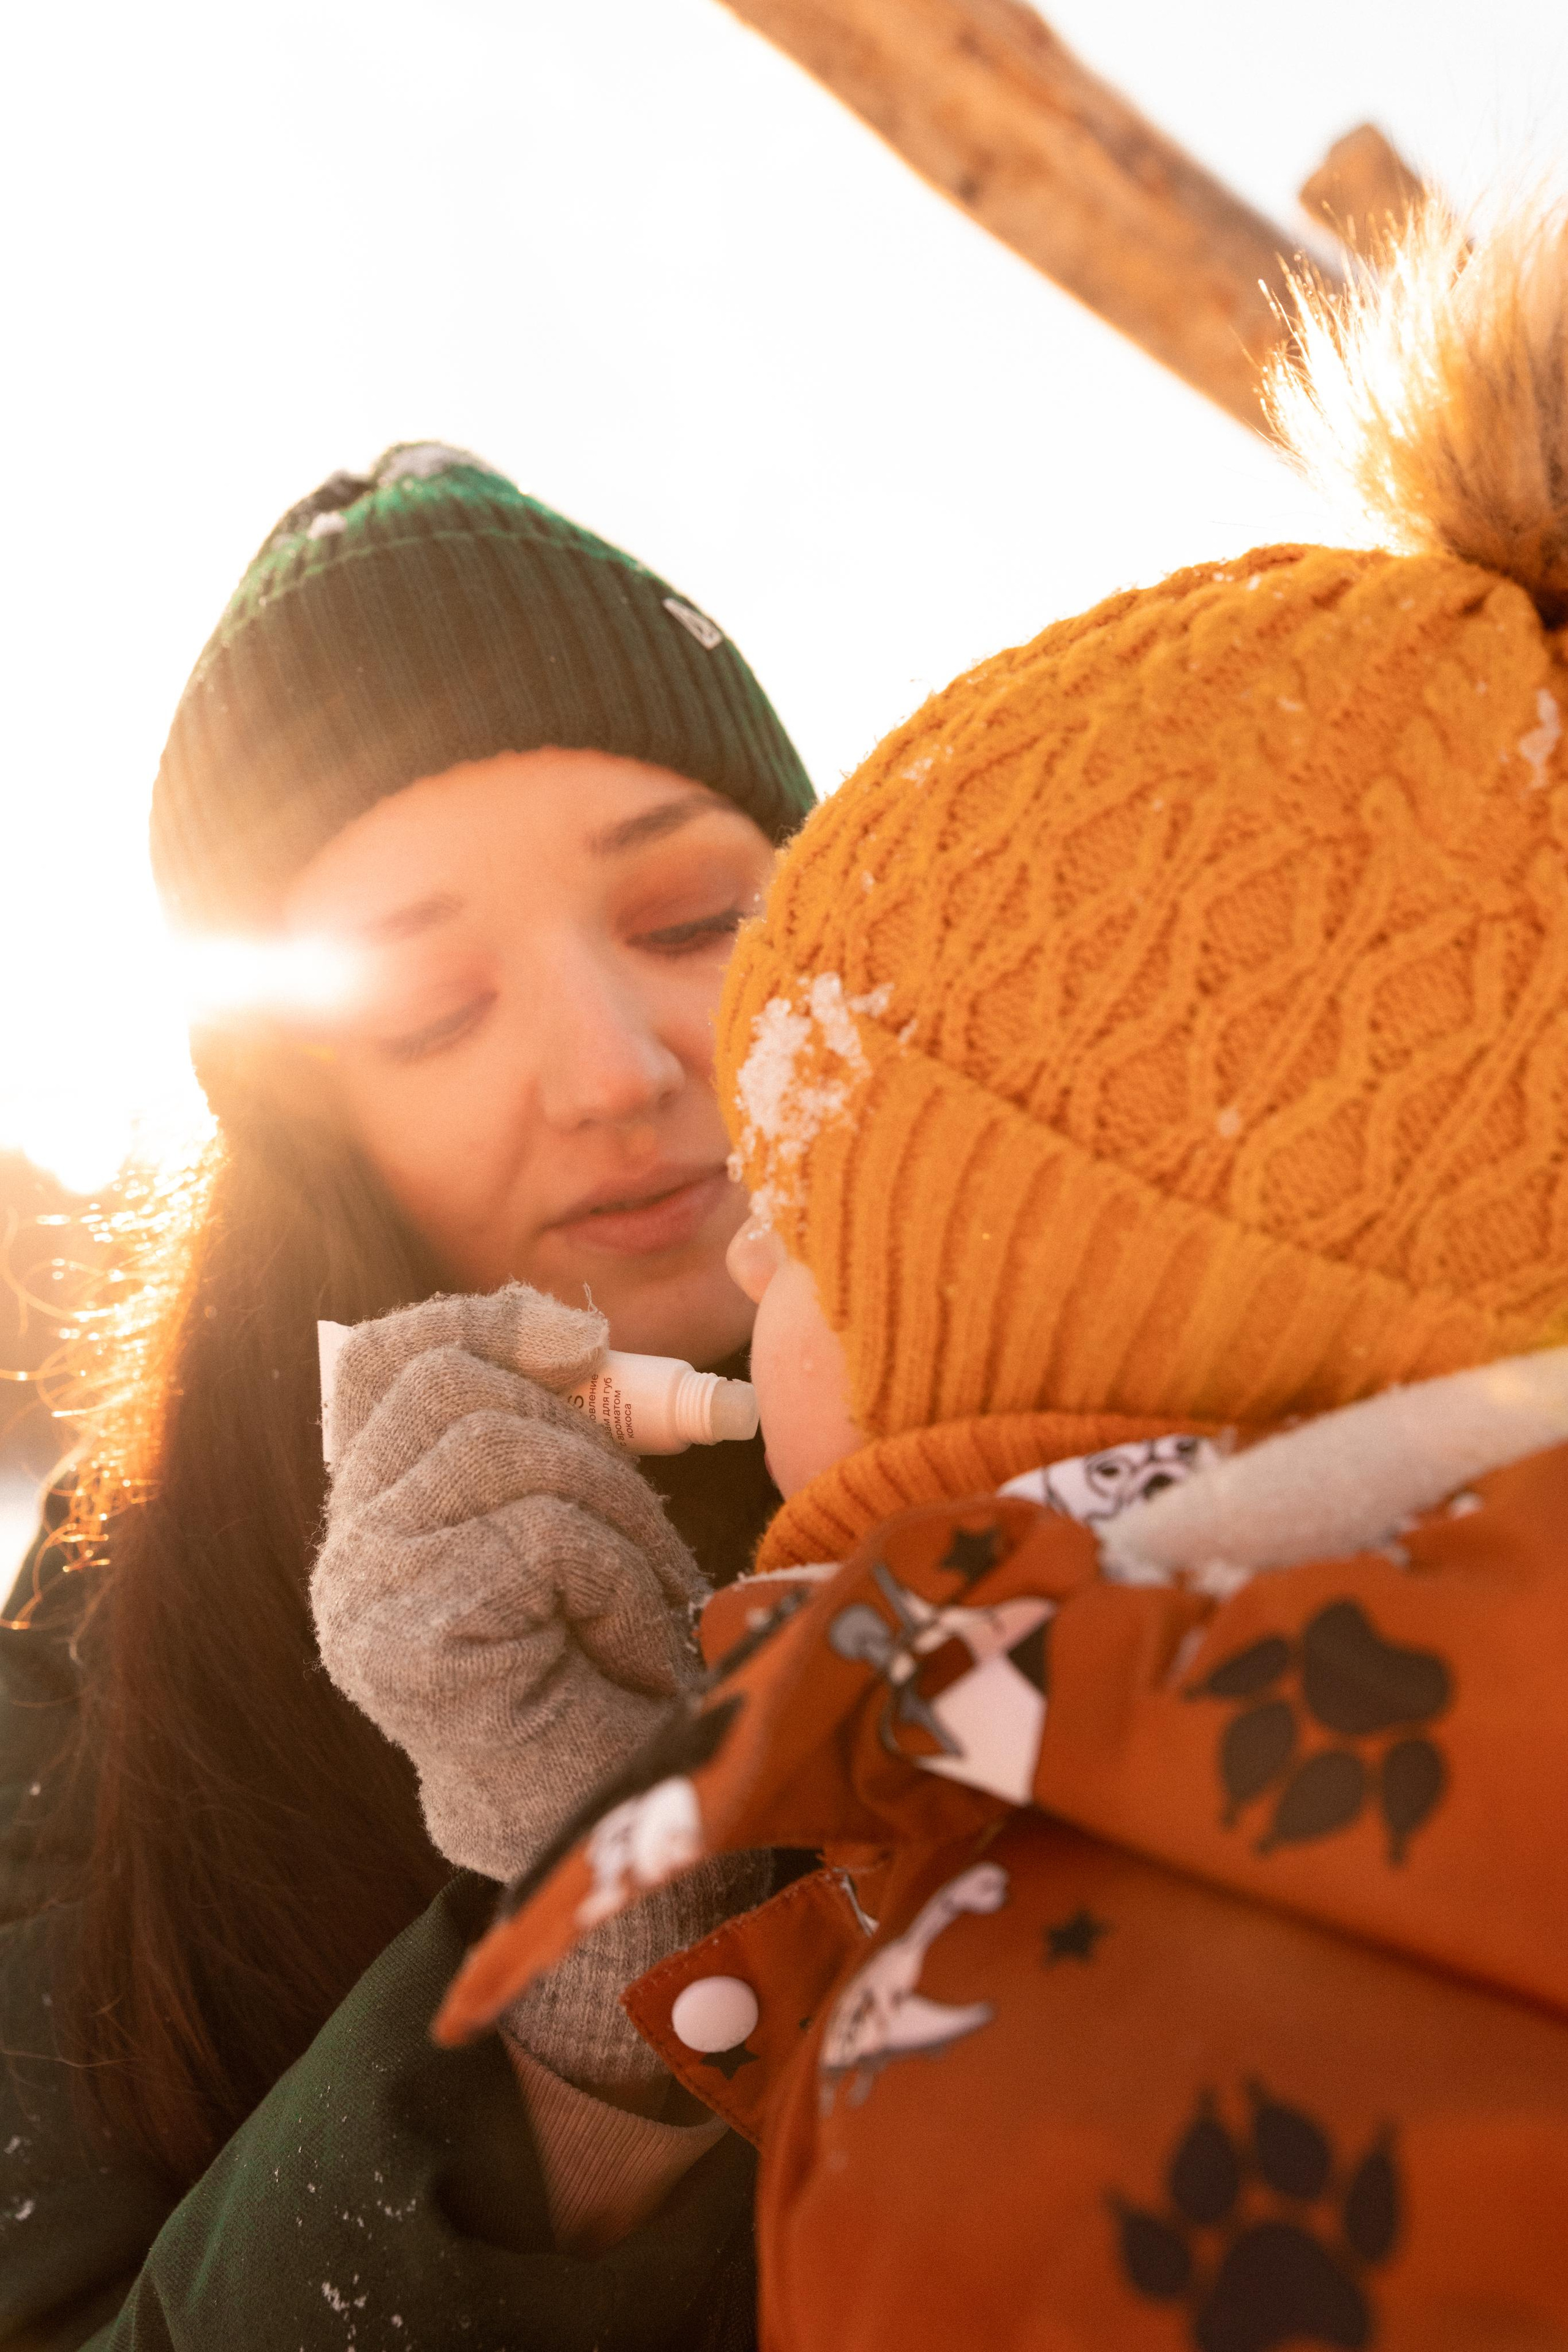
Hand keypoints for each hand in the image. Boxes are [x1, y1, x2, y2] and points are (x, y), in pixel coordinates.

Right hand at [309, 1283, 767, 2097]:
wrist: (615, 1834)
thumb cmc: (612, 1674)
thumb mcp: (583, 1513)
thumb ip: (556, 1420)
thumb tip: (571, 1327)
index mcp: (379, 1507)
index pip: (380, 1358)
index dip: (482, 1321)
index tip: (582, 1340)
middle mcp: (347, 1551)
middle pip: (452, 1386)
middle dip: (584, 1436)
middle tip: (645, 1529)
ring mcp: (363, 1599)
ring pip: (507, 1451)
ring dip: (615, 1518)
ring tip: (640, 1608)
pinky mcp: (404, 1644)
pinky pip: (534, 1535)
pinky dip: (613, 1584)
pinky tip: (618, 1657)